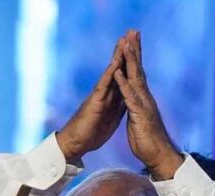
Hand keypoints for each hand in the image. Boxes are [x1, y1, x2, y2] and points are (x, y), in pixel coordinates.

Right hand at [56, 38, 126, 160]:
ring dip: (117, 56)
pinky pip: (103, 85)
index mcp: (112, 97)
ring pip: (111, 72)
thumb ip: (118, 106)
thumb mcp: (111, 118)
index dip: (131, 60)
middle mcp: (105, 92)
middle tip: (131, 32)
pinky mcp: (94, 102)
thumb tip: (127, 99)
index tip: (138, 46)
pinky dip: (110, 74)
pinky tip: (115, 62)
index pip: (123, 75)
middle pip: (118, 68)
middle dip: (125, 51)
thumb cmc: (91, 133)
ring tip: (123, 40)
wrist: (76, 144)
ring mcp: (99, 96)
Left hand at [113, 30, 181, 178]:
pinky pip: (129, 97)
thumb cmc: (146, 140)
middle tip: (131, 32)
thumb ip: (135, 108)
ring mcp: (142, 105)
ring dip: (129, 62)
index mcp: (141, 99)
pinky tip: (117, 73)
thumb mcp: (138, 120)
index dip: (133, 58)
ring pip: (135, 79)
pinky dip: (123, 85)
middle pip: (138, 70)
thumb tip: (134, 101)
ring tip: (125, 45)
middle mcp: (144, 98)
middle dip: (134, 51)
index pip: (136, 74)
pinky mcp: (139, 114)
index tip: (129, 42)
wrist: (156, 155)